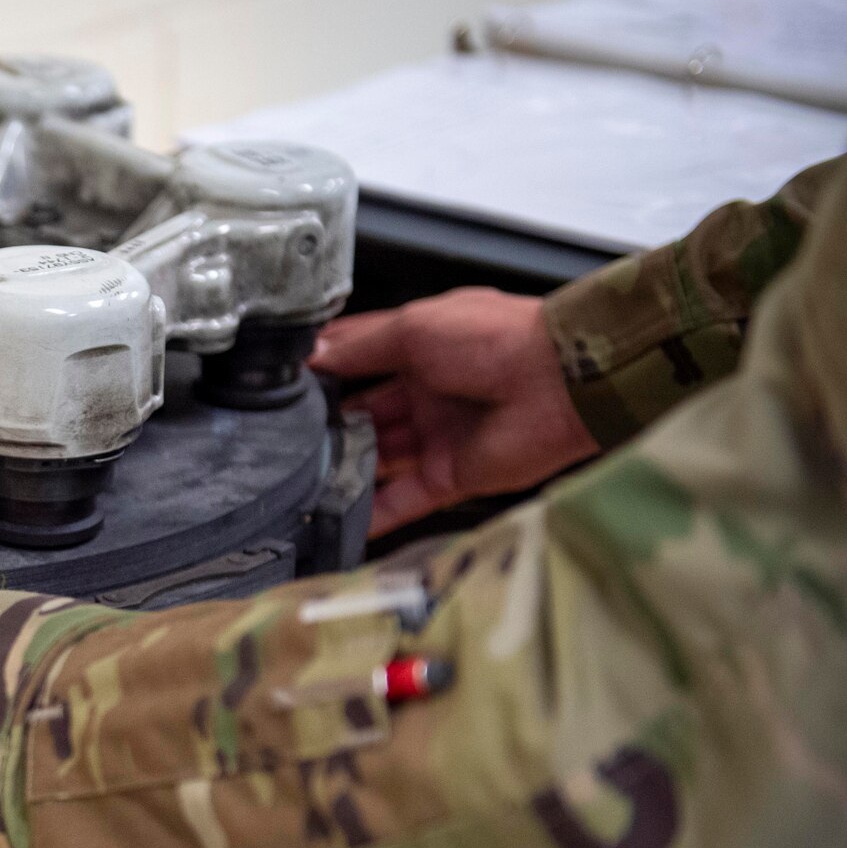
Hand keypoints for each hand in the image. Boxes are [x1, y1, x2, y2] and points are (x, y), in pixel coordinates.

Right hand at [313, 288, 597, 536]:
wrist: (561, 383)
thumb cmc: (500, 339)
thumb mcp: (416, 328)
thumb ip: (360, 347)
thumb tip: (314, 356)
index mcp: (421, 349)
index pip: (359, 361)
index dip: (324, 372)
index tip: (285, 384)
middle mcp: (427, 393)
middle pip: (364, 415)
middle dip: (329, 425)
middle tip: (288, 435)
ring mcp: (437, 437)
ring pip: (378, 459)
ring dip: (344, 468)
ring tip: (302, 477)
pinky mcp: (450, 477)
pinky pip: (402, 500)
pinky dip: (373, 514)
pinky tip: (339, 519)